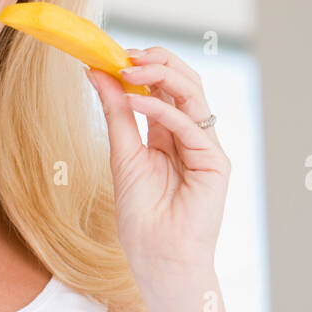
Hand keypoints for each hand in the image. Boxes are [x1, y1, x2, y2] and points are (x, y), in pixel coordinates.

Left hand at [87, 47, 229, 282]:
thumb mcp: (122, 155)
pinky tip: (136, 100)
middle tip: (125, 53)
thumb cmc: (141, 218)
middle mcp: (190, 136)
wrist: (158, 258)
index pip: (161, 88)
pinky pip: (189, 125)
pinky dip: (162, 109)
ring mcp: (205, 147)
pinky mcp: (215, 161)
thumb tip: (96, 72)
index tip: (112, 53)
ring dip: (161, 75)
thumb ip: (115, 113)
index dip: (141, 67)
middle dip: (156, 62)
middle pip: (183, 83)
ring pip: (192, 95)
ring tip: (129, 67)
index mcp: (168, 134)